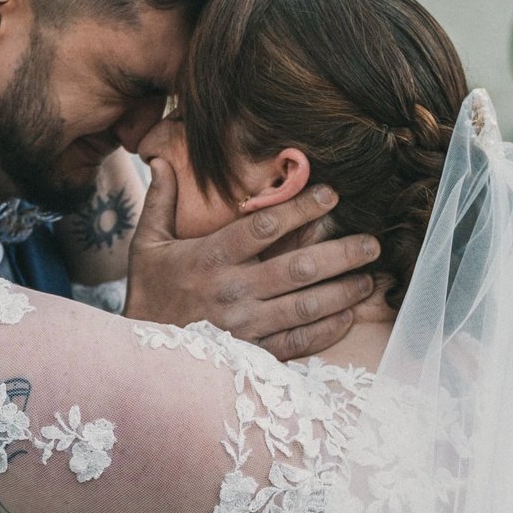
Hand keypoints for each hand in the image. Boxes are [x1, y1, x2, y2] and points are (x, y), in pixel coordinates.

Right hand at [124, 158, 381, 360]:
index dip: (300, 208)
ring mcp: (244, 326)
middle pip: (297, 268)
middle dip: (341, 253)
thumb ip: (161, 201)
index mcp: (209, 258)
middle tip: (371, 243)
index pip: (263, 227)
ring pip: (305, 306)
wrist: (140, 354)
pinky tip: (348, 315)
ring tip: (369, 278)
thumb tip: (160, 158)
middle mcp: (231, 291)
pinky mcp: (252, 353)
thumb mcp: (147, 244)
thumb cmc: (149, 292)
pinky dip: (328, 330)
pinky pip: (298, 342)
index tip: (331, 195)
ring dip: (343, 291)